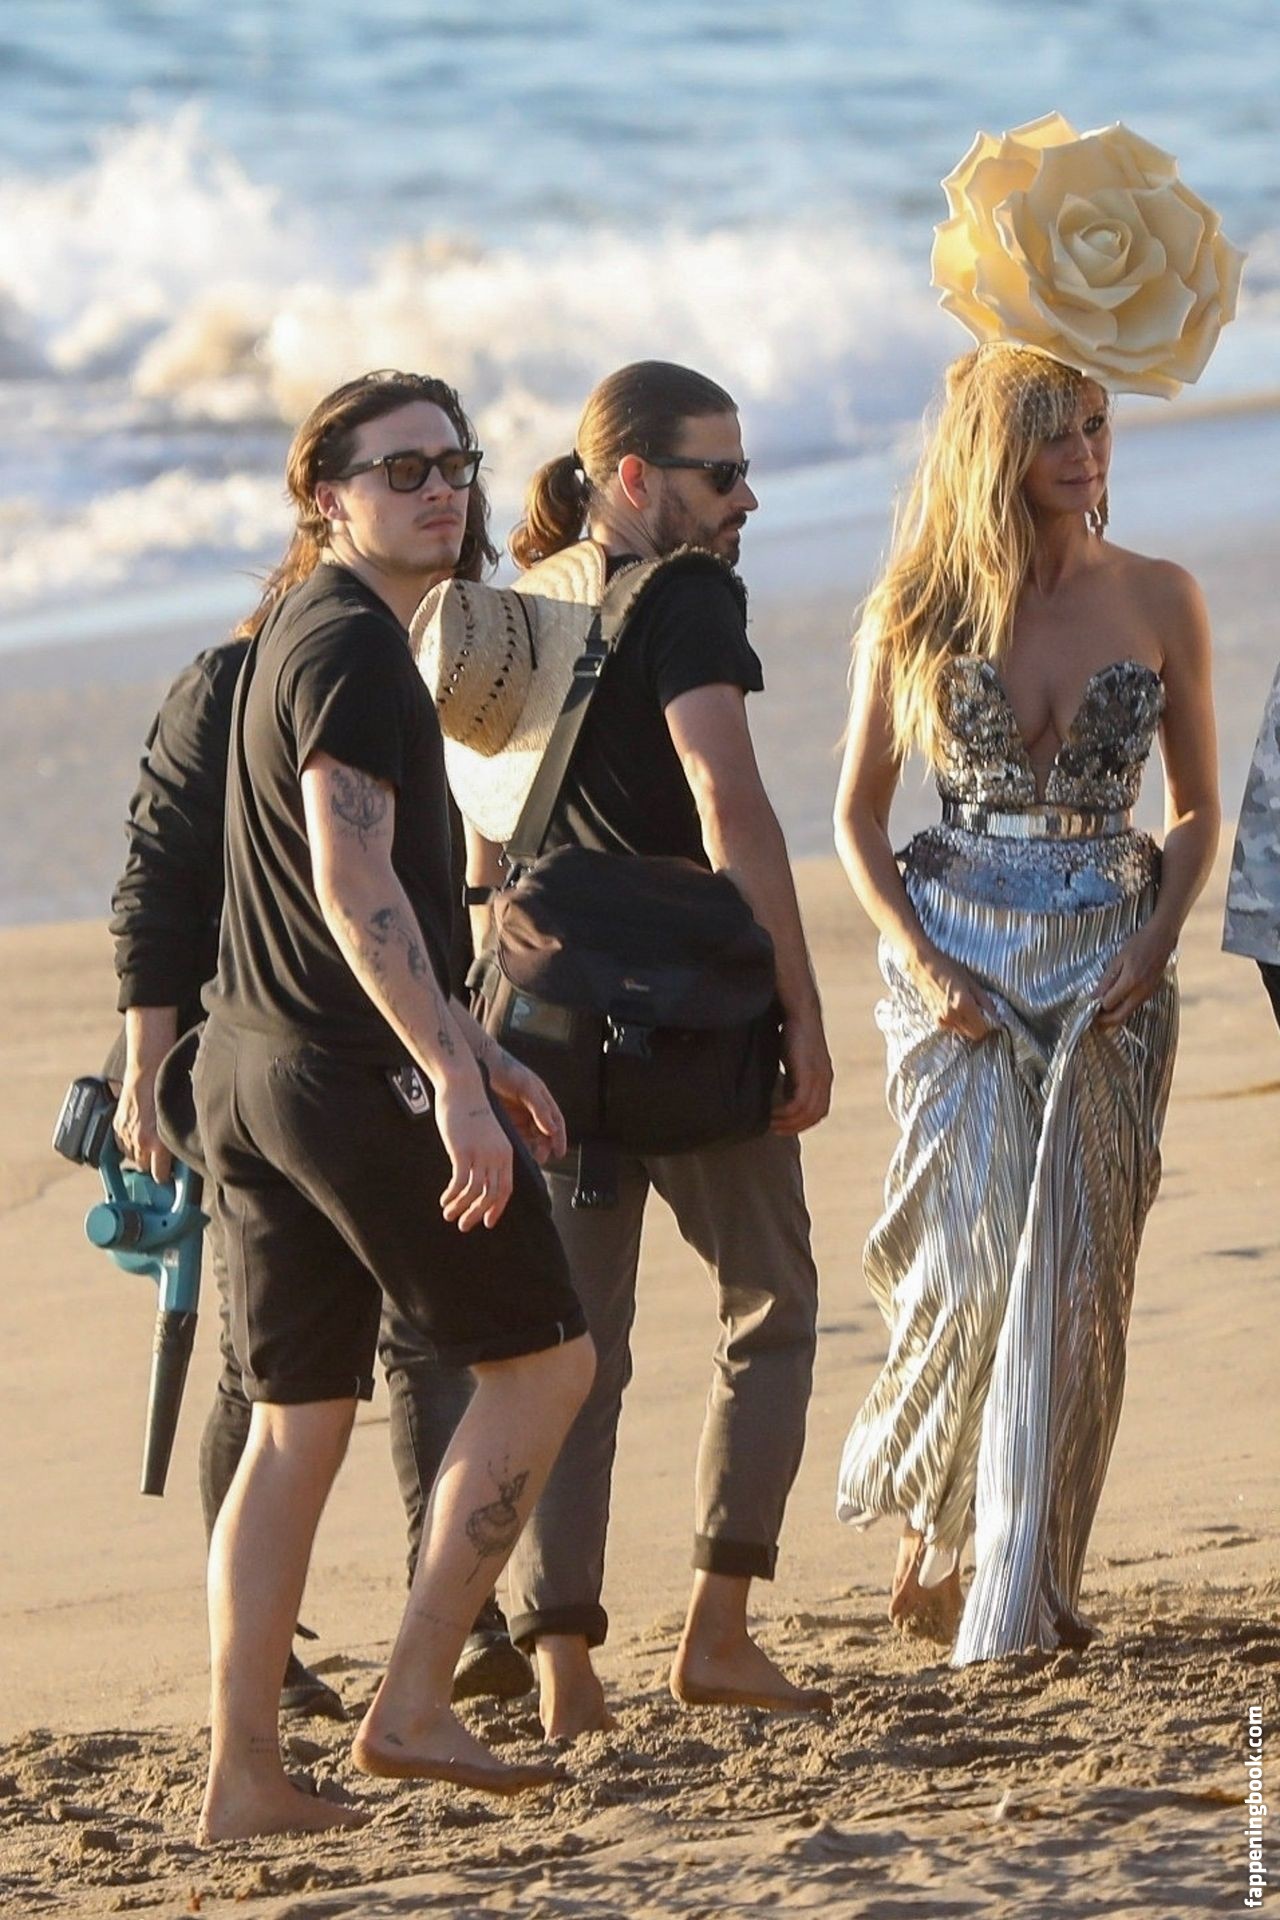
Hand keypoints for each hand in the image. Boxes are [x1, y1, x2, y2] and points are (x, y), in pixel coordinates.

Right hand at [114, 1065, 172, 1182]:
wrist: (148, 1068)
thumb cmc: (167, 1089)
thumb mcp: (177, 1118)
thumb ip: (175, 1139)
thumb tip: (182, 1152)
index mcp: (157, 1142)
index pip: (159, 1175)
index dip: (165, 1176)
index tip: (169, 1176)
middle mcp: (140, 1141)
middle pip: (144, 1167)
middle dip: (152, 1164)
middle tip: (162, 1158)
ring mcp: (126, 1133)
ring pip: (132, 1157)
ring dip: (140, 1154)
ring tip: (150, 1145)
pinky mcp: (117, 1124)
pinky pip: (121, 1144)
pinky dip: (128, 1143)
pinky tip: (138, 1136)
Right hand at [433, 1072, 514, 1230]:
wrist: (463, 1087)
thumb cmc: (470, 1109)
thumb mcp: (486, 1134)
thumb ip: (486, 1153)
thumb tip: (477, 1174)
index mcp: (505, 1152)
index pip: (505, 1188)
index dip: (497, 1208)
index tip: (488, 1222)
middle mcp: (496, 1156)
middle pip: (492, 1195)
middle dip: (478, 1214)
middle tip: (465, 1226)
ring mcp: (481, 1154)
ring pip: (475, 1192)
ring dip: (462, 1208)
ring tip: (449, 1215)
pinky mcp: (463, 1151)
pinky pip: (459, 1182)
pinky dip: (452, 1196)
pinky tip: (444, 1201)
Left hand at [486, 1048, 567, 1164]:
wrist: (481, 1063)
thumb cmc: (506, 1070)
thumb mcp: (526, 1087)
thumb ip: (540, 1108)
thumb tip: (552, 1129)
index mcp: (543, 1100)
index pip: (556, 1122)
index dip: (559, 1138)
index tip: (559, 1153)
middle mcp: (533, 1110)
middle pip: (543, 1134)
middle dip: (544, 1147)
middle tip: (540, 1159)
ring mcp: (518, 1116)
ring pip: (529, 1138)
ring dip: (530, 1149)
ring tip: (527, 1158)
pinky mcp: (504, 1120)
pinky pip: (513, 1136)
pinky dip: (515, 1145)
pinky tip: (512, 1152)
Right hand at [771, 1007, 833, 1134]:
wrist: (799, 1010)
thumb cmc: (792, 1032)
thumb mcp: (794, 1058)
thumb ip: (793, 1075)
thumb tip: (781, 1092)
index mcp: (824, 1077)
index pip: (820, 1111)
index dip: (803, 1122)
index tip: (784, 1125)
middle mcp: (825, 1079)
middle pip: (815, 1115)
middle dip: (795, 1126)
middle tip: (775, 1129)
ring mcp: (818, 1077)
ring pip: (807, 1112)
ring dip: (788, 1121)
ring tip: (770, 1121)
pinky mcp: (808, 1073)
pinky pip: (799, 1104)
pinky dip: (786, 1112)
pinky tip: (771, 1111)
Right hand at [904, 946, 996, 1039]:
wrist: (922, 966)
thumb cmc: (947, 967)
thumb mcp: (970, 980)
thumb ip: (984, 1000)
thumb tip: (996, 1015)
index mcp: (963, 1004)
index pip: (983, 1029)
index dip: (990, 1023)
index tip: (991, 1015)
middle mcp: (952, 1016)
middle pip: (974, 1034)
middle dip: (980, 1025)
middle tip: (980, 1011)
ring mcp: (943, 1019)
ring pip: (964, 1032)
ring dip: (969, 1024)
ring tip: (966, 1007)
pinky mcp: (936, 1020)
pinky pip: (954, 1028)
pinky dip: (958, 1022)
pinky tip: (955, 1008)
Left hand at [1095, 924, 1175, 1027]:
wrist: (1162, 938)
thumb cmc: (1139, 943)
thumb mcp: (1118, 959)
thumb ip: (1107, 980)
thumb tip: (1094, 996)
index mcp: (1130, 981)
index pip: (1109, 1004)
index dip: (1096, 1007)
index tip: (1087, 1005)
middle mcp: (1141, 991)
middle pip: (1120, 1016)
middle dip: (1105, 1020)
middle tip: (1093, 1018)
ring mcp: (1148, 993)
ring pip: (1128, 1013)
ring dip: (1114, 1015)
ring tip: (1100, 1010)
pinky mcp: (1151, 992)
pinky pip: (1135, 1006)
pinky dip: (1123, 1008)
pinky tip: (1115, 1001)